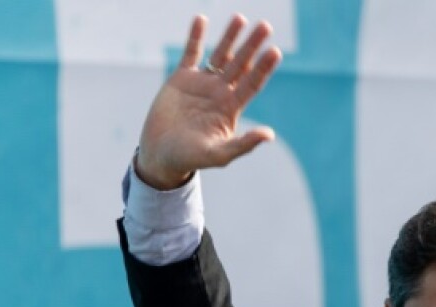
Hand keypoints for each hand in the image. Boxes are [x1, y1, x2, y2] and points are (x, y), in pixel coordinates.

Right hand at [135, 14, 282, 189]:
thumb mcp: (219, 155)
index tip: (275, 51)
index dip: (263, 68)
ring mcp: (201, 84)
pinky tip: (201, 19)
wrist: (161, 156)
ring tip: (240, 18)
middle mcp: (220, 93)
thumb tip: (269, 135)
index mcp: (230, 108)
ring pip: (219, 55)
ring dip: (230, 37)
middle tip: (265, 26)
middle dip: (252, 46)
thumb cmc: (190, 159)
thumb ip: (243, 144)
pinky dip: (196, 36)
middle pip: (240, 64)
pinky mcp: (181, 79)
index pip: (252, 83)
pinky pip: (191, 53)